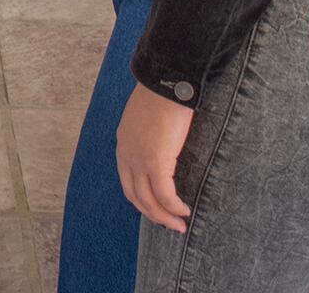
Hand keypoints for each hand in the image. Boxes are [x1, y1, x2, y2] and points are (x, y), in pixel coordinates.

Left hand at [117, 82, 194, 231]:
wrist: (166, 83)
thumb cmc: (162, 94)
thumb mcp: (147, 117)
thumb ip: (150, 133)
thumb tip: (165, 142)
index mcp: (124, 144)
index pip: (127, 181)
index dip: (142, 199)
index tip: (157, 208)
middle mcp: (127, 155)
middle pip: (135, 196)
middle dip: (152, 214)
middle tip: (170, 224)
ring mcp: (139, 160)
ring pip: (149, 200)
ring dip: (164, 216)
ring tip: (179, 225)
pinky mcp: (156, 162)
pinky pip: (164, 194)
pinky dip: (174, 207)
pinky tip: (184, 211)